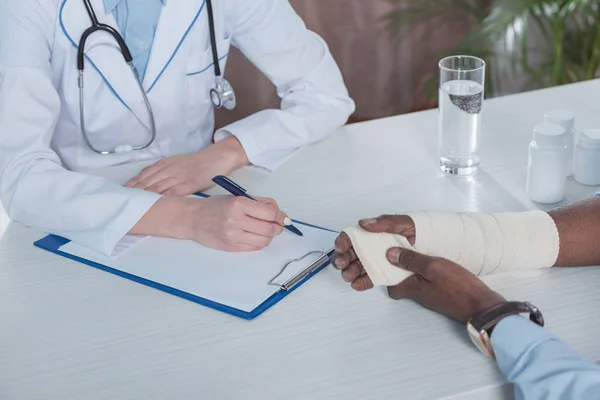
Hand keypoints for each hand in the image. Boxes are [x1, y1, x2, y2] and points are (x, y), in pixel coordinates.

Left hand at [125, 137, 247, 195]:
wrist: (216, 158)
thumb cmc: (198, 162)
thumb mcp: (178, 162)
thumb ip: (164, 170)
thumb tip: (151, 180)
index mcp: (165, 163)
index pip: (144, 174)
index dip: (132, 184)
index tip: (122, 192)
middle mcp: (169, 169)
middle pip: (146, 182)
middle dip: (133, 192)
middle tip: (121, 201)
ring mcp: (178, 177)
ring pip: (156, 188)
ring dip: (143, 197)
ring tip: (132, 205)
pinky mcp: (188, 185)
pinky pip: (171, 193)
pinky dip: (160, 199)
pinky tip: (152, 205)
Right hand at [185, 195, 287, 251]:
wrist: (193, 218)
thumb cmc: (216, 206)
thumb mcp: (237, 197)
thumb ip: (259, 203)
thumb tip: (280, 213)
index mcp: (239, 204)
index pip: (270, 213)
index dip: (280, 216)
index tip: (282, 217)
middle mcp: (235, 220)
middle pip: (269, 229)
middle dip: (277, 227)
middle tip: (277, 225)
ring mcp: (233, 235)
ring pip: (264, 241)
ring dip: (269, 236)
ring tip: (264, 230)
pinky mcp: (230, 247)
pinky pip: (254, 247)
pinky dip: (259, 242)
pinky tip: (255, 236)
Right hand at [331, 215, 415, 290]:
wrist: (433, 243)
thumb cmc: (417, 229)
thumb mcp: (401, 222)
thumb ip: (383, 223)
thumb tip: (364, 223)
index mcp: (372, 233)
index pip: (351, 237)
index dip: (342, 242)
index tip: (340, 248)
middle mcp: (371, 247)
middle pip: (350, 254)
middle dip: (342, 260)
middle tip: (342, 264)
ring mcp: (377, 260)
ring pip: (357, 267)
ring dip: (350, 272)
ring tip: (349, 276)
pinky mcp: (384, 272)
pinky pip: (370, 278)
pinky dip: (362, 282)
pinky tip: (357, 284)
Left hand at [384, 248, 504, 322]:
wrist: (483, 305)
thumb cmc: (458, 287)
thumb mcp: (432, 267)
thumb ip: (410, 260)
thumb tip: (388, 254)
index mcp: (412, 289)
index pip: (391, 287)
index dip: (386, 275)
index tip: (385, 259)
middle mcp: (420, 295)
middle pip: (402, 284)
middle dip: (399, 269)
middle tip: (400, 251)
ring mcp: (432, 296)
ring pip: (416, 282)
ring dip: (413, 269)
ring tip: (415, 252)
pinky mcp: (444, 294)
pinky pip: (429, 282)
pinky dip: (427, 272)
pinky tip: (433, 262)